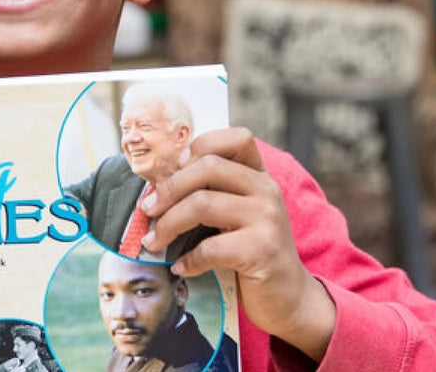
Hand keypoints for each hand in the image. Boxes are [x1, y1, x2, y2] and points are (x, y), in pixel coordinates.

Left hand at [139, 128, 336, 361]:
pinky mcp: (262, 250)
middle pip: (208, 167)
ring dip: (168, 224)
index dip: (200, 147)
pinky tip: (181, 268)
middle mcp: (267, 190)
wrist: (287, 297)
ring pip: (202, 204)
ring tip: (154, 242)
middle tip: (148, 209)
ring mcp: (267, 219)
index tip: (176, 169)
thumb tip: (158, 185)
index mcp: (260, 176)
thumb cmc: (251, 253)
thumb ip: (213, 193)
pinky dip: (188, 259)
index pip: (236, 138)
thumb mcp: (238, 215)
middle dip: (169, 188)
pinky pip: (210, 247)